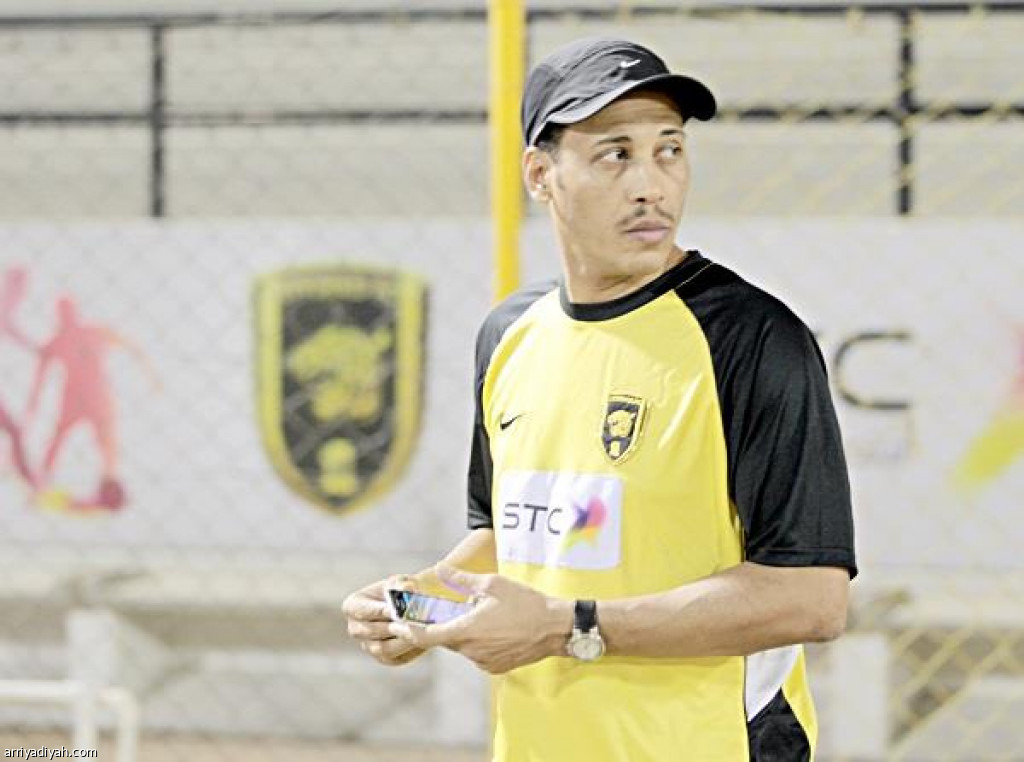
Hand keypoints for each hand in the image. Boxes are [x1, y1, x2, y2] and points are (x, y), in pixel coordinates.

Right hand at [342, 575, 425, 665]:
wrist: (417, 607)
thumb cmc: (405, 590)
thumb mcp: (402, 582)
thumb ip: (402, 584)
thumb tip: (407, 588)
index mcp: (353, 606)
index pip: (360, 610)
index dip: (377, 611)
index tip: (394, 610)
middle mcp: (356, 628)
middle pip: (371, 631)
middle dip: (392, 626)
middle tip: (410, 623)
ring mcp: (369, 646)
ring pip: (383, 648)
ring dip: (402, 639)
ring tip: (419, 631)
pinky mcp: (385, 658)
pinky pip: (395, 657)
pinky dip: (409, 649)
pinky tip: (423, 639)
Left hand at [389, 565, 571, 674]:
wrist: (555, 628)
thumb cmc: (524, 603)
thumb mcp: (492, 584)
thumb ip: (461, 580)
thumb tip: (439, 568)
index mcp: (466, 630)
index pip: (426, 636)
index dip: (409, 631)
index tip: (398, 625)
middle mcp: (471, 651)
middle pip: (446, 639)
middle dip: (445, 624)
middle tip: (456, 608)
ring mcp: (484, 662)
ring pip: (463, 646)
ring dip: (465, 632)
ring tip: (486, 615)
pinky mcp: (495, 668)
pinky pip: (478, 654)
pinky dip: (479, 642)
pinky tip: (496, 629)